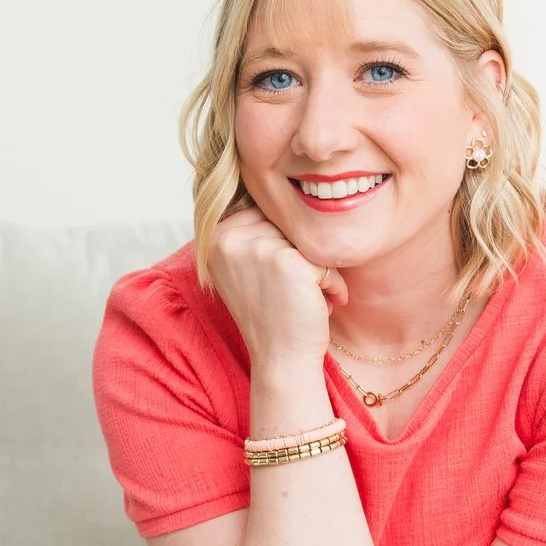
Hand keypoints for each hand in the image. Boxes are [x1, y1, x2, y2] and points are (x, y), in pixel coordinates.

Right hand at [207, 206, 346, 370]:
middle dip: (301, 258)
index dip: (281, 249)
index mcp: (214, 236)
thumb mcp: (247, 268)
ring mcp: (255, 247)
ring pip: (306, 241)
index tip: (274, 284)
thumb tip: (275, 185)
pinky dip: (331, 284)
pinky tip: (318, 306)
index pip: (265, 214)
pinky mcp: (284, 260)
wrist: (281, 360)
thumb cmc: (272, 315)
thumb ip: (251, 231)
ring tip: (304, 301)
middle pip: (286, 224)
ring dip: (317, 271)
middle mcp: (228, 239)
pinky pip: (324, 259)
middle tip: (292, 294)